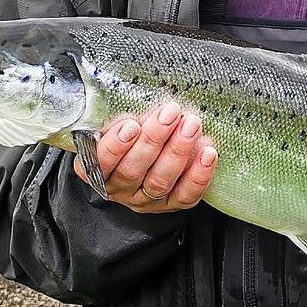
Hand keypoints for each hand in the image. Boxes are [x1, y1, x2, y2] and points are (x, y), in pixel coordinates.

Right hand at [74, 100, 217, 213]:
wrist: (148, 153)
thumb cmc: (131, 132)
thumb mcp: (119, 122)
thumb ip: (126, 118)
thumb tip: (148, 103)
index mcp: (98, 168)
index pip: (99, 163)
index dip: (115, 146)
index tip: (131, 125)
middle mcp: (120, 188)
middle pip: (132, 170)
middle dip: (154, 139)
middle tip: (171, 113)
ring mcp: (146, 199)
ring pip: (159, 181)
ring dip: (178, 150)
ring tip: (191, 125)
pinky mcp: (172, 204)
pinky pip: (186, 194)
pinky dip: (199, 174)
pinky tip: (208, 152)